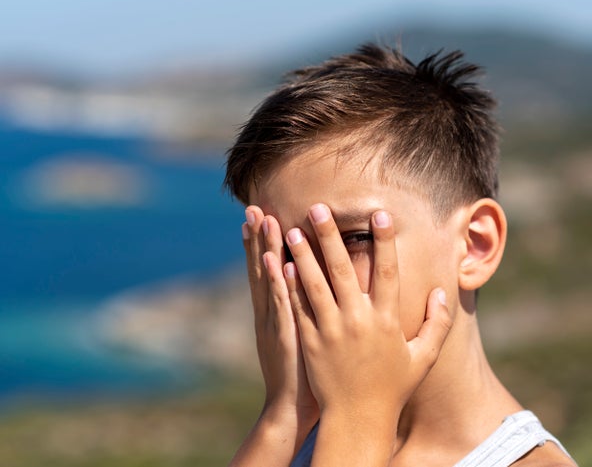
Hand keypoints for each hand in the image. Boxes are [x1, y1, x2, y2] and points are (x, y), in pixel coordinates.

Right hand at [242, 206, 317, 445]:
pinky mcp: (287, 335)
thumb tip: (314, 288)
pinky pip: (283, 304)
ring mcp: (276, 322)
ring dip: (266, 248)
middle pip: (262, 268)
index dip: (263, 243)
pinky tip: (277, 261)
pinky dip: (278, 283)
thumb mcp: (301, 335)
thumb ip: (303, 310)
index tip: (263, 215)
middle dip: (258, 237)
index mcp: (276, 311)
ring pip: (270, 279)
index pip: (268, 271)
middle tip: (254, 207)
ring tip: (262, 219)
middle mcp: (271, 312)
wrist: (295, 408)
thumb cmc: (307, 372)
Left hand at [282, 204, 451, 465]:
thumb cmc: (393, 388)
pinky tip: (281, 265)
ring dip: (303, 254)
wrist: (357, 419)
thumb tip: (441, 292)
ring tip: (292, 228)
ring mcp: (331, 330)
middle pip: (342, 268)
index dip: (384, 241)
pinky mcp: (311, 341)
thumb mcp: (423, 357)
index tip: (380, 214)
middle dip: (330, 235)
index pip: (388, 272)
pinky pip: (299, 307)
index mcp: (387, 320)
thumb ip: (437, 324)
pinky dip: (289, 285)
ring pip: (314, 283)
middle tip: (318, 208)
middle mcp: (358, 320)